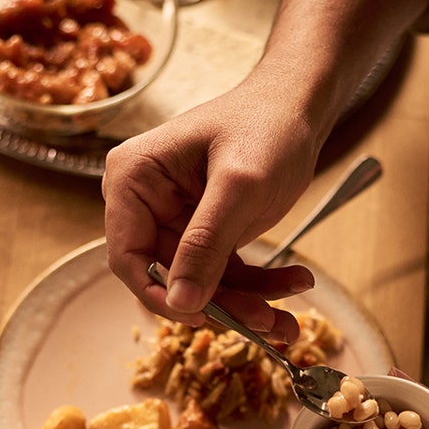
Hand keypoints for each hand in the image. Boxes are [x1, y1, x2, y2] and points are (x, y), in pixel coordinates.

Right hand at [102, 77, 318, 340]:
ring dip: (248, 304)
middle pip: (170, 277)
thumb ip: (207, 243)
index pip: (128, 256)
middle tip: (267, 322)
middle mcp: (147, 203)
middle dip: (221, 304)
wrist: (299, 106)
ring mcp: (178, 219)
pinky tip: (296, 284)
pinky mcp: (209, 232)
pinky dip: (261, 287)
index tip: (202, 317)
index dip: (160, 294)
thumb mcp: (238, 185)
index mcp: (134, 181)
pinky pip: (227, 273)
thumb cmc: (265, 126)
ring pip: (204, 283)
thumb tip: (181, 302)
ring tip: (290, 320)